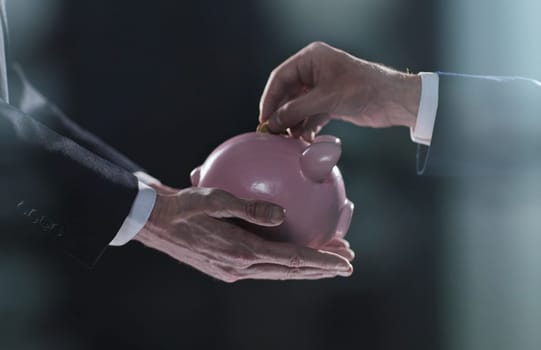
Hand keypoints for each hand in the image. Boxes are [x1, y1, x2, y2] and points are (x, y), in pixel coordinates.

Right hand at [134, 187, 353, 281]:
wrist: (153, 223)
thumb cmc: (181, 205)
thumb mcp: (213, 198)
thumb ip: (248, 208)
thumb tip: (282, 214)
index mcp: (240, 253)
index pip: (291, 260)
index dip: (321, 262)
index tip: (344, 261)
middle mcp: (240, 268)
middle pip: (290, 271)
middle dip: (321, 269)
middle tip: (347, 263)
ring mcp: (233, 271)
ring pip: (279, 271)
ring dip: (305, 267)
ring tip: (328, 260)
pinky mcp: (227, 267)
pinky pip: (264, 266)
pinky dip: (285, 261)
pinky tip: (293, 251)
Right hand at [259, 41, 421, 140]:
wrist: (391, 100)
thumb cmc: (363, 88)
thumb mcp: (325, 99)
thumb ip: (296, 110)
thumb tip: (274, 123)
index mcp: (311, 59)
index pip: (280, 78)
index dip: (270, 99)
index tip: (264, 118)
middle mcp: (314, 71)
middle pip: (287, 93)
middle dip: (281, 114)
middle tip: (273, 132)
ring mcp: (321, 87)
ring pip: (297, 106)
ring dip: (293, 123)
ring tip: (288, 138)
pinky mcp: (329, 103)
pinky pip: (310, 115)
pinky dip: (306, 127)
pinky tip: (303, 139)